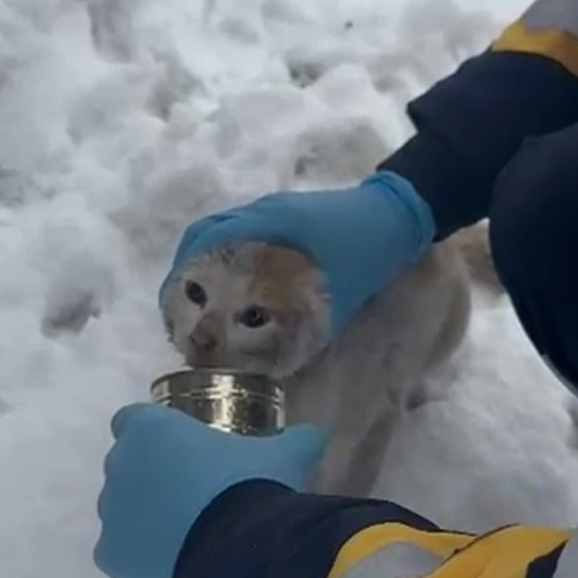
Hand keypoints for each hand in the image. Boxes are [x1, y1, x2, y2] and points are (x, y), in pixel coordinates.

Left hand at [94, 404, 325, 577]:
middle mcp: (120, 465)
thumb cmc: (253, 487)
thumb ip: (295, 441)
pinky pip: (119, 552)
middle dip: (150, 476)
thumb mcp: (283, 457)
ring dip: (143, 515)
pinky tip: (174, 563)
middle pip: (126, 465)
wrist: (238, 555)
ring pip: (120, 509)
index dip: (154, 434)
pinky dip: (139, 556)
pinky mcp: (109, 556)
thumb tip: (316, 436)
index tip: (181, 449)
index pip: (132, 420)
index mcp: (150, 429)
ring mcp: (110, 512)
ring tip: (187, 532)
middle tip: (191, 493)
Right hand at [160, 172, 434, 335]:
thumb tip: (261, 365)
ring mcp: (267, 212)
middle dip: (186, 282)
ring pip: (216, 240)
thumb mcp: (331, 298)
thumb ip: (297, 330)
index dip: (182, 283)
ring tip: (202, 311)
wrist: (399, 215)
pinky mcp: (280, 219)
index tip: (178, 318)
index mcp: (261, 223)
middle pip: (199, 242)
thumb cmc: (364, 254)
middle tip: (184, 321)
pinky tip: (232, 294)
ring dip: (204, 274)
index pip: (200, 247)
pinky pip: (238, 239)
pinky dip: (225, 266)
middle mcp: (256, 213)